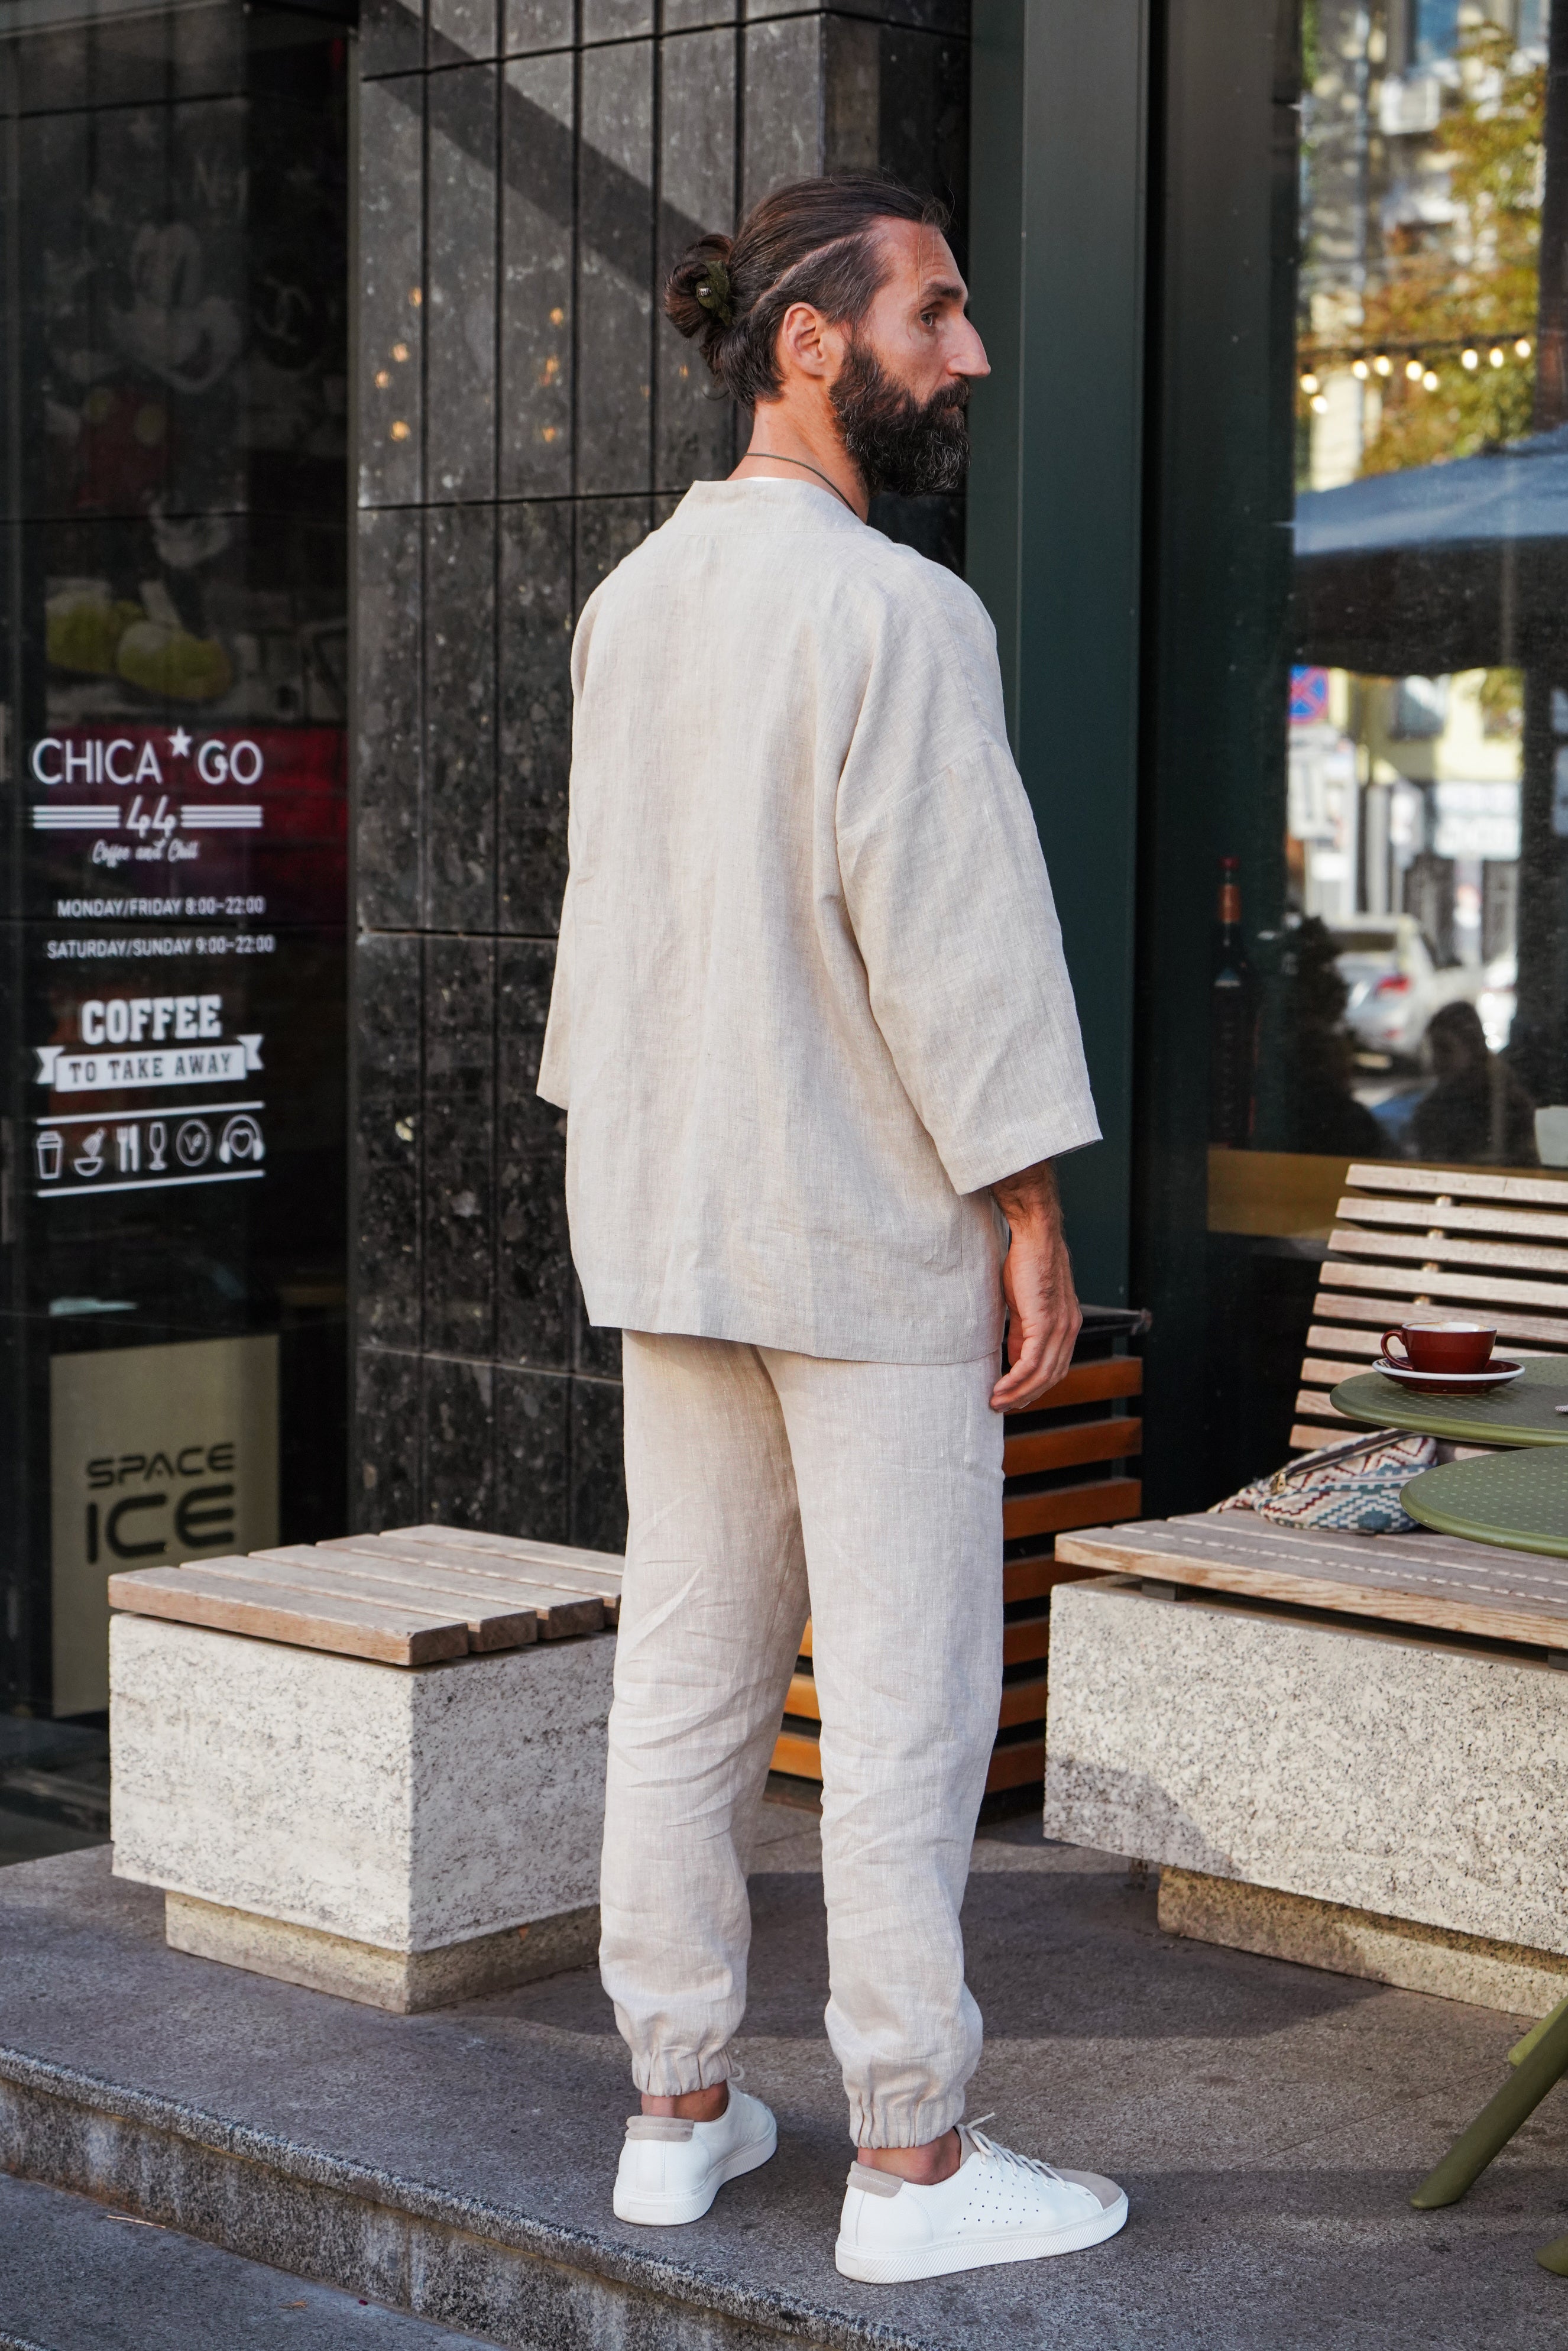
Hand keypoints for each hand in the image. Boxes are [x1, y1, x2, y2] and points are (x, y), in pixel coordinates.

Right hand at [988, 1159, 1080, 1412]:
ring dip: (1017, 1394)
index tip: (1014, 1397)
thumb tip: (1015, 1357)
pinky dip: (1015, 1381)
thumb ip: (1023, 1330)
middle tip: (1002, 1406)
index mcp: (1068, 1325)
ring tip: (995, 1402)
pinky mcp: (1045, 1323)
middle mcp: (1069, 1329)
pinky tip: (999, 1389)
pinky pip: (1031, 1364)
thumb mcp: (1025, 1303)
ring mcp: (1060, 1328)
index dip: (1036, 1387)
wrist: (1035, 1235)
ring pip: (1041, 1375)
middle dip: (1026, 1396)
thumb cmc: (1027, 1261)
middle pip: (1051, 1377)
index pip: (1056, 1367)